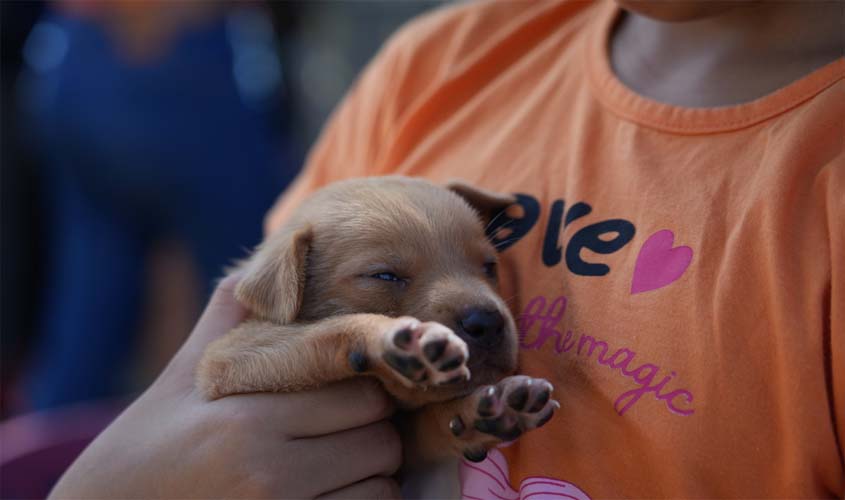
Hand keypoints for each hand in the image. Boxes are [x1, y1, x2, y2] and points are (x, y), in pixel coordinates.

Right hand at [50, 274, 401, 498]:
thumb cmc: (149, 441)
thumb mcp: (182, 375)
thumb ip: (227, 315)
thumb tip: (263, 258)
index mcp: (247, 418)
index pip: (360, 395)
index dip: (365, 388)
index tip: (351, 386)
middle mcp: (268, 471)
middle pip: (379, 442)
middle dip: (373, 430)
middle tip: (348, 426)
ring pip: (380, 487)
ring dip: (371, 474)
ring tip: (339, 462)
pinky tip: (331, 491)